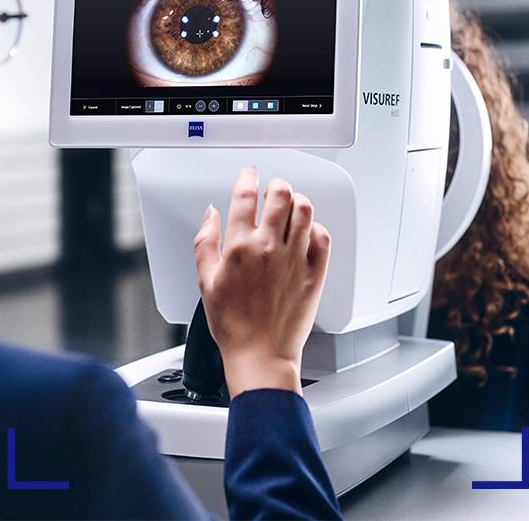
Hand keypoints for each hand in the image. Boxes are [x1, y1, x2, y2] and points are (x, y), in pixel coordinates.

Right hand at [193, 166, 330, 397]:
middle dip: (276, 184)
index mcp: (240, 247)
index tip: (249, 173)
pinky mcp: (315, 274)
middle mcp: (270, 248)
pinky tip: (307, 232)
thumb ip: (205, 241)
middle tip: (272, 188)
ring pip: (305, 211)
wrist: (260, 355)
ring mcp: (295, 260)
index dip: (247, 177)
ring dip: (297, 201)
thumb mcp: (205, 280)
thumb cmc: (232, 323)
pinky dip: (316, 227)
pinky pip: (323, 238)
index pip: (245, 196)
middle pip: (280, 195)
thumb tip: (210, 214)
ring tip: (290, 205)